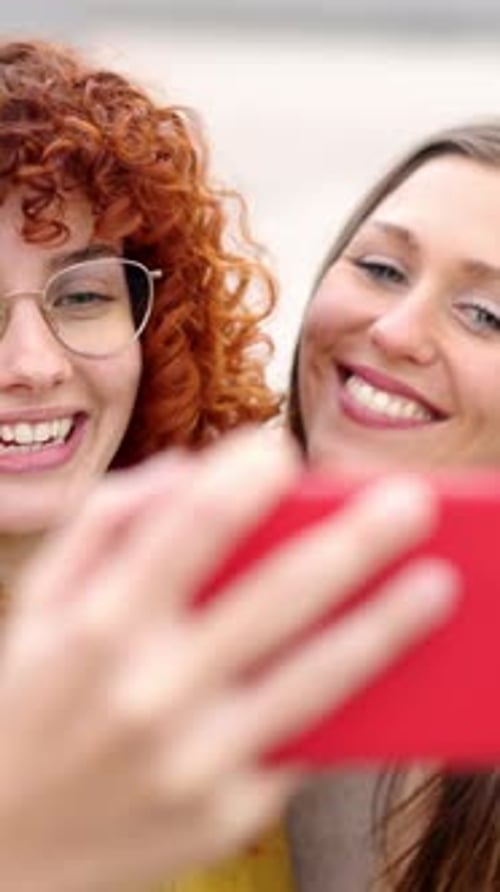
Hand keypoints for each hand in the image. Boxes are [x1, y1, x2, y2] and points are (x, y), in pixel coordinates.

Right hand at [0, 431, 457, 891]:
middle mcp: (152, 691)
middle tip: (412, 500)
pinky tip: (401, 667)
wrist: (6, 853)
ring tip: (440, 582)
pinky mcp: (227, 814)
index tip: (284, 446)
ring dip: (387, 624)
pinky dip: (357, 701)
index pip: (189, 527)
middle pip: (277, 596)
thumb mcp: (35, 608)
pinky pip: (307, 745)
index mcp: (99, 627)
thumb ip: (101, 525)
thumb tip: (185, 470)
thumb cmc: (25, 707)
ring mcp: (195, 760)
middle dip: (355, 540)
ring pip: (315, 677)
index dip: (243, 478)